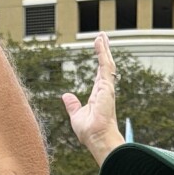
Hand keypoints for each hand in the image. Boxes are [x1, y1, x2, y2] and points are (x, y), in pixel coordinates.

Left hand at [61, 33, 125, 166]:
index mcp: (98, 96)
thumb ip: (72, 105)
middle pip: (105, 66)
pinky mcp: (107, 86)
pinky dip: (102, 53)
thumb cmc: (89, 132)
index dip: (99, 63)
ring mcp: (107, 87)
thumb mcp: (76, 116)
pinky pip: (105, 65)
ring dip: (104, 49)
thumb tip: (66, 96)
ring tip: (101, 36)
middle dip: (104, 52)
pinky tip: (100, 42)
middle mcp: (104, 90)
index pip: (99, 75)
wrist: (96, 138)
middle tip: (102, 39)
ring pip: (106, 63)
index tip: (100, 52)